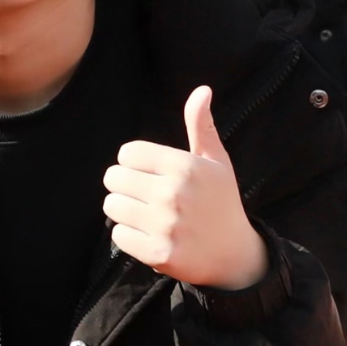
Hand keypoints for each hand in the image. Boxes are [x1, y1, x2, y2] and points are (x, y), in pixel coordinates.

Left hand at [106, 86, 270, 291]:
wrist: (235, 255)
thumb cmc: (221, 202)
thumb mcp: (216, 162)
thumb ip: (201, 126)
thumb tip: (202, 90)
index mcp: (185, 167)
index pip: (128, 153)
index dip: (133, 162)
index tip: (148, 172)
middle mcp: (173, 194)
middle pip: (114, 178)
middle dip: (124, 185)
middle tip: (143, 194)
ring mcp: (165, 225)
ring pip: (112, 206)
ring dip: (123, 210)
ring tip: (145, 214)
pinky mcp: (157, 253)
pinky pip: (118, 235)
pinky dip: (129, 236)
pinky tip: (149, 235)